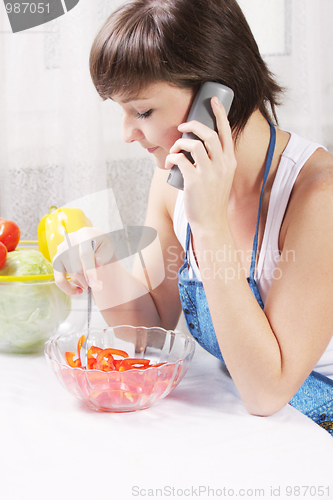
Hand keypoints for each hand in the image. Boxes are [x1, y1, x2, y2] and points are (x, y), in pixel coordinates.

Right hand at [52, 227, 113, 294]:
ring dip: (83, 284)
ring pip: (71, 274)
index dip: (89, 270)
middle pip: (77, 267)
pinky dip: (68, 288)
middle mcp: (69, 241)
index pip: (84, 254)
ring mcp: (60, 251)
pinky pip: (59, 280)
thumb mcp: (107, 248)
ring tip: (92, 285)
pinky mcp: (56, 261)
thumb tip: (97, 263)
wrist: (91, 241)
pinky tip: (78, 291)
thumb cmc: (100, 245)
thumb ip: (103, 255)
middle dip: (89, 280)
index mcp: (84, 234)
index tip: (94, 284)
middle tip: (98, 286)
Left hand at [165, 97, 236, 232]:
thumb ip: (215, 162)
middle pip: (209, 134)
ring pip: (194, 144)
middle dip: (194, 124)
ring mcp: (209, 173)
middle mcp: (222, 165)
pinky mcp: (194, 180)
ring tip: (175, 148)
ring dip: (180, 142)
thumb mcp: (221, 178)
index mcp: (230, 162)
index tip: (213, 100)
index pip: (226, 132)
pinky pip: (180, 159)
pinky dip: (172, 156)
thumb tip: (195, 146)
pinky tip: (170, 161)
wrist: (211, 223)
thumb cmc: (212, 200)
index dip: (220, 113)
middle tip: (183, 125)